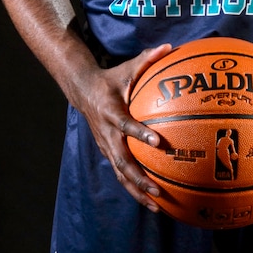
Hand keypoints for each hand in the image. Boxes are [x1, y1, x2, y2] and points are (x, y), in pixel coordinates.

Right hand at [81, 43, 171, 210]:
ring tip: (156, 205)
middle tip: (157, 188)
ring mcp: (106, 146)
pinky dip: (134, 188)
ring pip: (120, 174)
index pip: (125, 125)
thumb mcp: (127, 67)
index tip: (157, 141)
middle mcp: (107, 133)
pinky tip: (152, 201)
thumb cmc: (111, 79)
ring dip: (136, 190)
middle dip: (138, 177)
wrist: (82, 91)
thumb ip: (147, 59)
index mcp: (111, 112)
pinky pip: (121, 174)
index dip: (140, 133)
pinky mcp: (109, 153)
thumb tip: (169, 47)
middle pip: (121, 161)